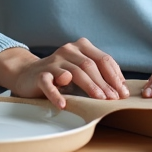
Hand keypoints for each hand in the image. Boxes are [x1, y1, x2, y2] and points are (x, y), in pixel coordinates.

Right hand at [0, 38, 128, 109]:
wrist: (28, 73)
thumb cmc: (61, 74)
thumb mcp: (81, 71)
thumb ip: (98, 75)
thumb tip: (122, 89)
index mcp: (81, 46)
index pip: (103, 59)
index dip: (115, 76)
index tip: (124, 92)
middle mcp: (68, 50)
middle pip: (90, 65)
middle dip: (104, 83)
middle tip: (113, 99)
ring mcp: (54, 61)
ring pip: (74, 72)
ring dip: (88, 87)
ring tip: (98, 100)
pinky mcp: (40, 74)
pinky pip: (49, 83)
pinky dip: (56, 94)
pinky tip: (63, 104)